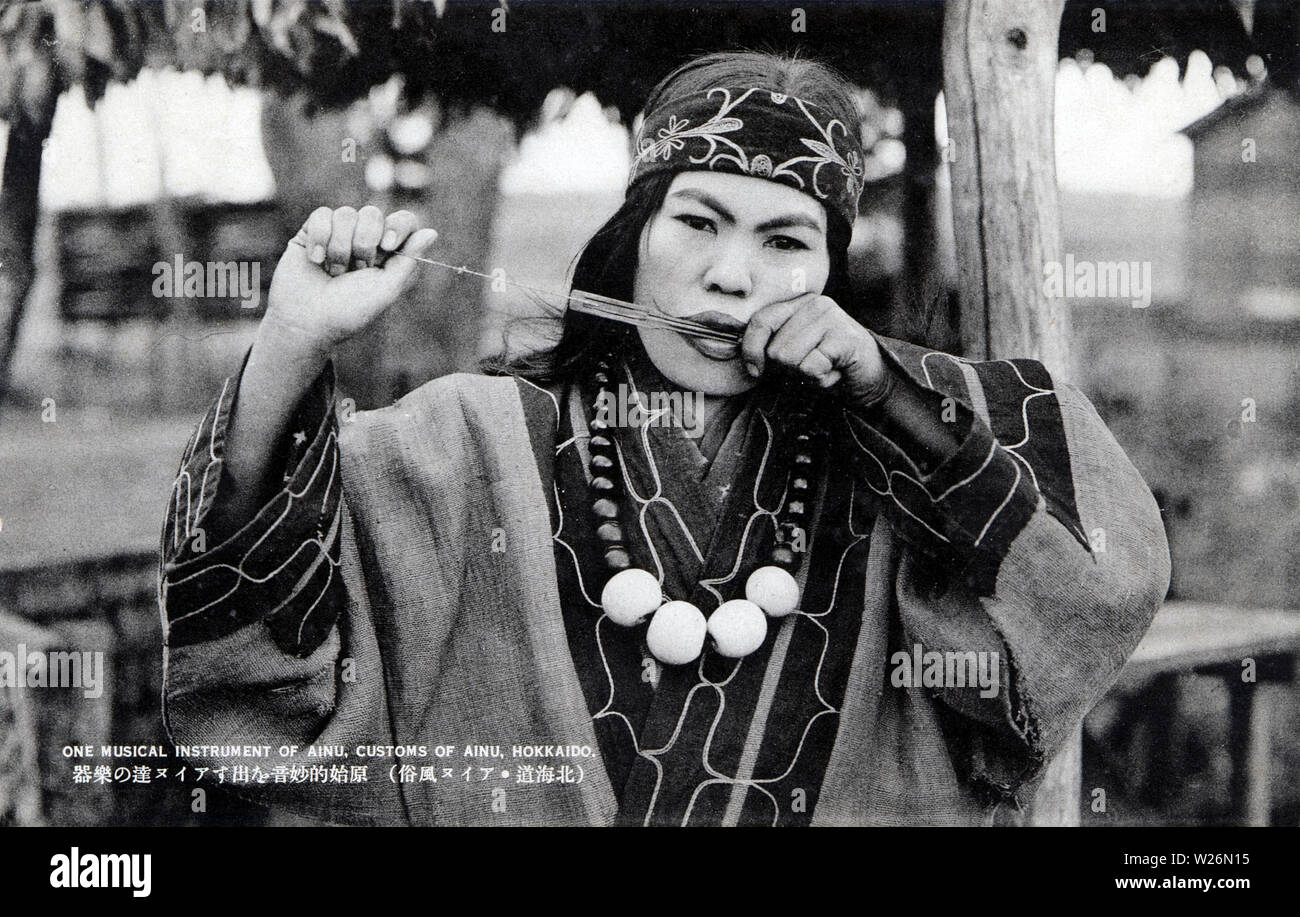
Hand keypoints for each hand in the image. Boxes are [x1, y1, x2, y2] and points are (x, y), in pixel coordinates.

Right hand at [264, 205, 437, 353]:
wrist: (306, 321)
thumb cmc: (349, 311)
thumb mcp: (386, 289)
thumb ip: (409, 259)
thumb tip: (432, 232)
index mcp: (388, 254)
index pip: (403, 221)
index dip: (397, 226)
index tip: (388, 246)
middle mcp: (365, 241)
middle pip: (373, 213)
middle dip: (364, 243)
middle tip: (355, 270)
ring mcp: (338, 234)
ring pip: (346, 214)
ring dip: (340, 247)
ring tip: (333, 272)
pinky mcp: (312, 232)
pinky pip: (322, 215)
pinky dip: (320, 238)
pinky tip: (316, 260)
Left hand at [740, 293, 889, 404]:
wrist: (872, 379)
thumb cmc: (828, 367)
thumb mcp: (794, 353)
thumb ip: (771, 347)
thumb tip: (746, 361)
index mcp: (798, 303)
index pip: (760, 321)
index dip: (751, 351)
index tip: (756, 371)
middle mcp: (815, 304)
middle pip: (775, 348)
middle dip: (788, 369)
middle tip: (812, 367)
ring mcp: (832, 317)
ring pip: (790, 359)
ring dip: (805, 376)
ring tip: (825, 369)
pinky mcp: (844, 337)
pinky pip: (811, 368)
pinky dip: (821, 381)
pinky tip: (835, 373)